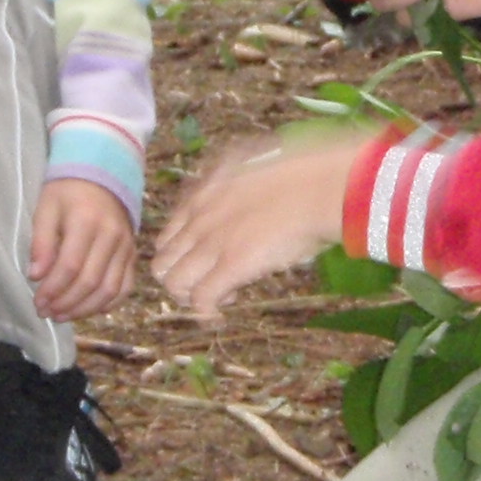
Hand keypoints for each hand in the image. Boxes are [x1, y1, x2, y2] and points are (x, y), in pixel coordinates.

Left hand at [30, 177, 136, 320]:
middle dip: (65, 303)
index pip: (70, 266)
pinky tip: (86, 309)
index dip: (53, 289)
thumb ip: (41, 242)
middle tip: (45, 312)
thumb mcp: (46, 209)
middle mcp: (112, 236)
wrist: (102, 177)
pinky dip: (107, 304)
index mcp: (87, 221)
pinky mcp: (132, 255)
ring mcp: (126, 247)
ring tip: (62, 315)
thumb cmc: (67, 193)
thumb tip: (36, 276)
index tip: (37, 302)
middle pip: (90, 281)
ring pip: (109, 289)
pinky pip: (124, 287)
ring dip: (84, 309)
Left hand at [152, 131, 367, 315]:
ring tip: (220, 296)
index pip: (168, 235)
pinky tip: (223, 311)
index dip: (183, 255)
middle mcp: (199, 220)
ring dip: (191, 296)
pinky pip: (201, 299)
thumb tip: (241, 189)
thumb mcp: (252, 169)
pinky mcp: (231, 265)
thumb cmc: (299, 176)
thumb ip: (234, 183)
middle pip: (163, 263)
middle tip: (210, 283)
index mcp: (203, 195)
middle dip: (181, 279)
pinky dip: (207, 311)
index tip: (208, 261)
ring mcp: (212, 243)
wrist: (317, 188)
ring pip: (173, 283)